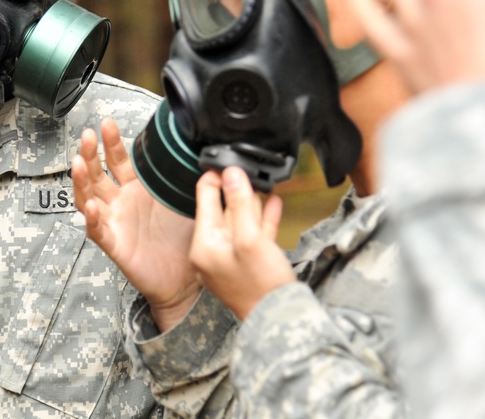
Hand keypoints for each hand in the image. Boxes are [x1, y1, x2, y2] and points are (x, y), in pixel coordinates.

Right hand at [72, 117, 199, 331]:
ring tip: (78, 164)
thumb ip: (184, 177)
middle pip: (97, 174)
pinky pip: (97, 230)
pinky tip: (89, 206)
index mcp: (136, 189)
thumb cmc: (182, 241)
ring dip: (82, 181)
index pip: (118, 160)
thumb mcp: (185, 201)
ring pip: (88, 198)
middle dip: (90, 154)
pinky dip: (91, 218)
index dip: (111, 142)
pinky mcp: (114, 245)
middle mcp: (120, 203)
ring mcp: (114, 223)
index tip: (106, 124)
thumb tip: (198, 150)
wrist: (184, 280)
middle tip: (87, 136)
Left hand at [189, 166, 294, 320]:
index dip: (214, 179)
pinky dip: (261, 219)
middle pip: (221, 211)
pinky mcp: (247, 266)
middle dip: (234, 189)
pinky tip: (273, 203)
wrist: (281, 322)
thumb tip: (231, 173)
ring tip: (260, 181)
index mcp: (203, 245)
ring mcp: (229, 260)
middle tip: (244, 167)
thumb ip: (239, 204)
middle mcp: (211, 252)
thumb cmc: (262, 285)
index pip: (204, 202)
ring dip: (250, 202)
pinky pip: (251, 236)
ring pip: (239, 222)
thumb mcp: (250, 238)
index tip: (224, 161)